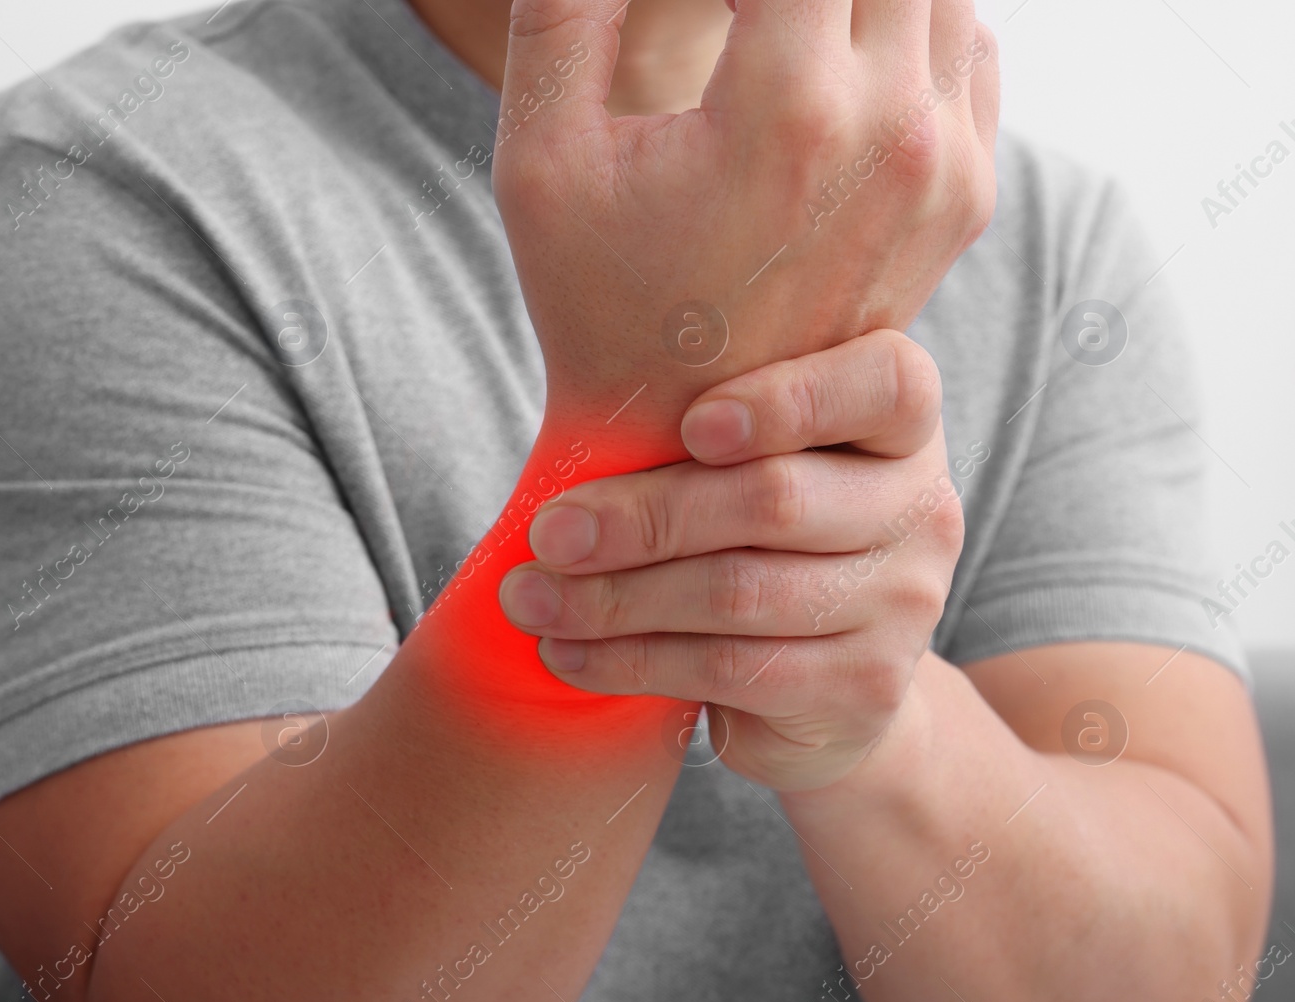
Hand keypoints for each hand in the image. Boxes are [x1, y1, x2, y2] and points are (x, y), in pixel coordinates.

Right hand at [494, 0, 997, 459]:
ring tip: (775, 25)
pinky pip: (971, 49)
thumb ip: (561, 12)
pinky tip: (832, 52)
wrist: (681, 444)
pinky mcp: (965, 196)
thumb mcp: (543, 158)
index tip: (707, 4)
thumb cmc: (597, 302)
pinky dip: (910, 22)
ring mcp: (945, 167)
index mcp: (789, 107)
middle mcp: (893, 129)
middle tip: (738, 15)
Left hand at [497, 331, 963, 789]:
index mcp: (903, 426)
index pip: (888, 383)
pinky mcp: (864, 688)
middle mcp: (922, 509)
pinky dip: (631, 660)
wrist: (831, 686)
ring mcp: (906, 605)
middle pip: (776, 499)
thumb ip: (698, 431)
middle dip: (641, 516)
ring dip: (614, 599)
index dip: (791, 400)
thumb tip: (569, 425)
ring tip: (529, 600)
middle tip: (546, 533)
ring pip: (739, 593)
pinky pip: (730, 669)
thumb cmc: (761, 541)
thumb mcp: (748, 469)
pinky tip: (567, 654)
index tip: (692, 425)